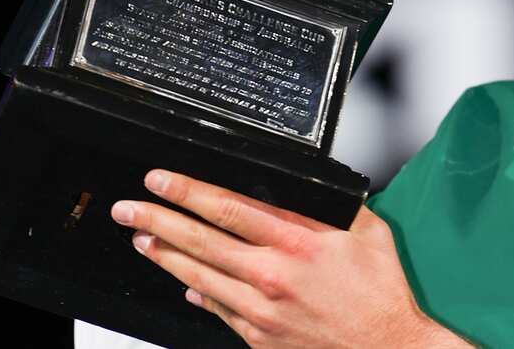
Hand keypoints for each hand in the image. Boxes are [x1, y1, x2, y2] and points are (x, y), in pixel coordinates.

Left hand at [111, 170, 468, 347]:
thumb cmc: (383, 293)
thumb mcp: (368, 230)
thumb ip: (332, 204)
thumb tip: (305, 183)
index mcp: (298, 240)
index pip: (228, 207)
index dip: (188, 191)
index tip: (162, 180)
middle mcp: (273, 274)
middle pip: (201, 241)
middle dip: (158, 220)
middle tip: (130, 208)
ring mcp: (262, 310)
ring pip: (200, 276)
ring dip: (165, 255)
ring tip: (142, 239)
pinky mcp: (260, 338)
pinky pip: (218, 310)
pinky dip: (197, 294)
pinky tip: (183, 284)